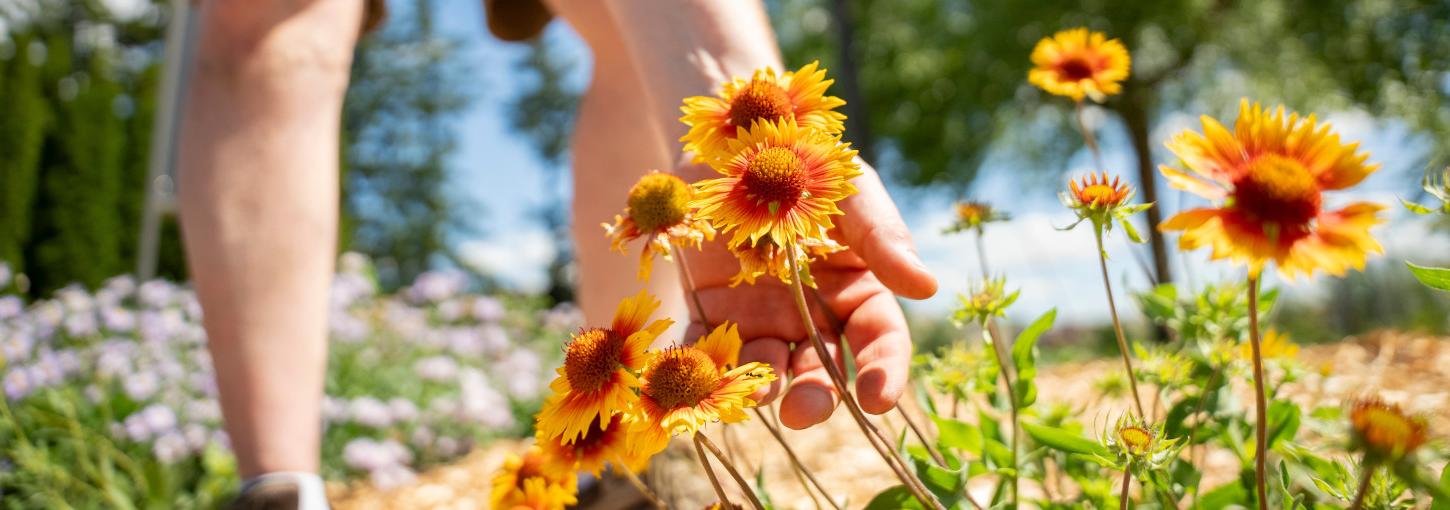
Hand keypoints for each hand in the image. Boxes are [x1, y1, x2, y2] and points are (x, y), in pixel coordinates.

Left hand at [682, 160, 936, 428]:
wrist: (734, 137)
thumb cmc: (807, 159)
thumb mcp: (850, 190)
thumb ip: (882, 237)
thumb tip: (927, 288)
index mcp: (856, 289)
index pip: (878, 340)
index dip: (883, 373)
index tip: (878, 400)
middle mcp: (810, 314)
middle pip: (821, 369)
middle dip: (816, 397)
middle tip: (802, 412)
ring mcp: (758, 316)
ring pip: (766, 366)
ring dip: (762, 386)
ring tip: (756, 391)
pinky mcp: (708, 309)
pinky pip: (704, 347)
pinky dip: (700, 368)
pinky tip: (698, 378)